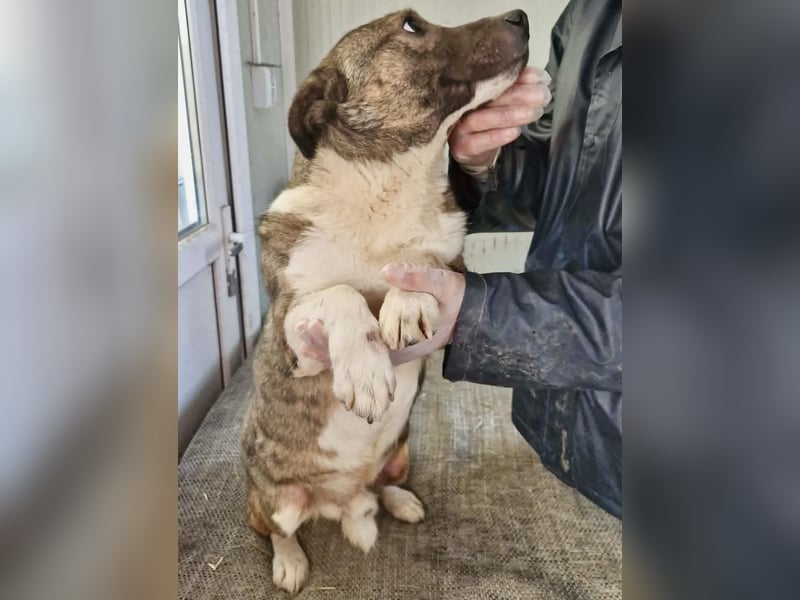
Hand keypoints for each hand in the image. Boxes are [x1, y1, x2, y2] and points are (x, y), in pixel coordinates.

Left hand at [295, 264, 465, 366]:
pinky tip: (319, 325)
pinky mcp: (388, 343)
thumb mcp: (441, 284)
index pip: (360, 351)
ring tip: (300, 328)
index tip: (310, 326)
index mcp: (401, 345)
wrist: (468, 314)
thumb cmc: (456, 300)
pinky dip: (339, 339)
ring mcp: (389, 350)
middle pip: (351, 358)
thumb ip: (417, 278)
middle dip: (324, 345)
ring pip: (352, 355)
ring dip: (327, 343)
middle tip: (299, 328)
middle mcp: (392, 352)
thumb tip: (388, 270)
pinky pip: (359, 346)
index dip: (334, 342)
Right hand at [449, 66, 551, 168]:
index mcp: (474, 87)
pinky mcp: (462, 147)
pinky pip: (479, 141)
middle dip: (519, 95)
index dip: (518, 76)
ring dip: (509, 115)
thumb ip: (520, 87)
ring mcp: (460, 126)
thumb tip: (542, 78)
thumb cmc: (491, 122)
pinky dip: (498, 136)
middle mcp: (463, 104)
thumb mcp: (505, 102)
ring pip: (482, 119)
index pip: (494, 77)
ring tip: (532, 113)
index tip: (539, 78)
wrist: (475, 152)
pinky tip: (515, 131)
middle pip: (488, 96)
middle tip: (542, 97)